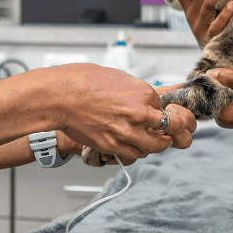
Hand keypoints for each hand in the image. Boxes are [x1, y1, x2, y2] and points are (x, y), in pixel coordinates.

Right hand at [41, 64, 196, 160]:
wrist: (60, 97)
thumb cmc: (82, 81)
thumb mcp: (117, 77)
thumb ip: (133, 90)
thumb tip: (140, 98)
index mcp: (143, 93)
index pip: (163, 105)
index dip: (157, 108)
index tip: (153, 109)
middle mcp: (140, 114)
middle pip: (170, 127)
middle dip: (172, 128)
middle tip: (170, 130)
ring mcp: (127, 133)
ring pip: (156, 146)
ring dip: (157, 143)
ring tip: (155, 140)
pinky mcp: (113, 146)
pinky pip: (136, 154)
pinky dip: (139, 151)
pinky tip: (136, 146)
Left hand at [205, 68, 232, 134]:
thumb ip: (232, 78)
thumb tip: (210, 72)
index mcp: (224, 115)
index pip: (207, 90)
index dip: (213, 75)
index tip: (226, 69)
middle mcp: (223, 119)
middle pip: (212, 91)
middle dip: (222, 79)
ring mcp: (229, 118)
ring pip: (221, 92)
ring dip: (230, 83)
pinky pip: (228, 96)